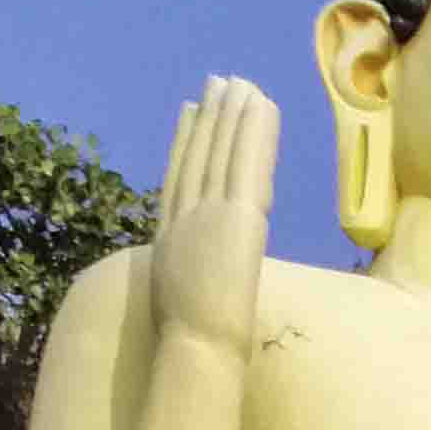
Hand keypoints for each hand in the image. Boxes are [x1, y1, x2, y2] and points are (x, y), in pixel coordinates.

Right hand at [149, 77, 274, 359]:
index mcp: (169, 239)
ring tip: (239, 82)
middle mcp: (184, 216)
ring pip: (222, 152)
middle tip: (218, 83)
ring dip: (232, 114)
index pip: (177, 179)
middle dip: (209, 118)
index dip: (184, 142)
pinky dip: (254, 131)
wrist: (196, 348)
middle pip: (198, 155)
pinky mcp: (237, 216)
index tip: (190, 113)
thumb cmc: (190, 347)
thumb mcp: (183, 306)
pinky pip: (248, 162)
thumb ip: (189, 284)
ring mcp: (208, 213)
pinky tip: (261, 104)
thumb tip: (194, 292)